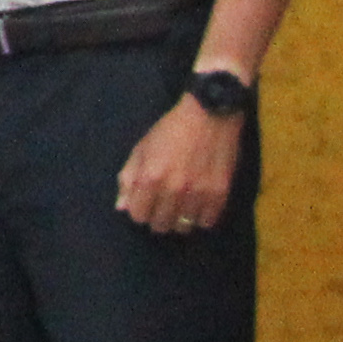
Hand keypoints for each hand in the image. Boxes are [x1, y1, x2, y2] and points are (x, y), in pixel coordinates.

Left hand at [116, 96, 243, 235]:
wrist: (210, 114)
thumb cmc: (170, 130)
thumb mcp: (141, 148)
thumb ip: (128, 178)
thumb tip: (122, 207)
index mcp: (150, 177)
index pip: (138, 215)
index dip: (139, 211)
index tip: (145, 204)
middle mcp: (173, 189)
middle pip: (160, 225)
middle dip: (157, 218)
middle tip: (162, 207)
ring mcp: (198, 193)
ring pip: (184, 227)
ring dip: (179, 221)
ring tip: (180, 208)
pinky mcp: (220, 193)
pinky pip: (208, 222)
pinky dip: (201, 219)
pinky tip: (197, 208)